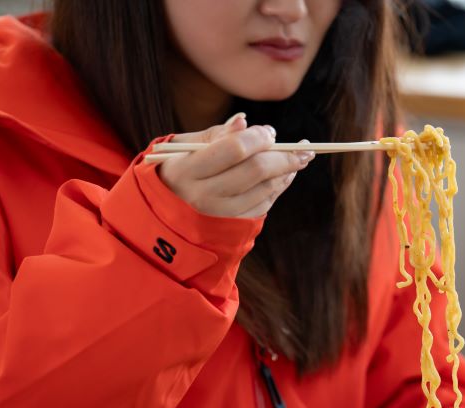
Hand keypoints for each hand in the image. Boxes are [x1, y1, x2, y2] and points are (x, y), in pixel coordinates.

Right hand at [158, 112, 314, 217]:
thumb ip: (214, 135)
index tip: (269, 132)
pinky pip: (264, 205)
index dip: (258, 138)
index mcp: (187, 171)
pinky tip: (285, 175)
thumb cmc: (174, 170)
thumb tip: (244, 123)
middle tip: (302, 147)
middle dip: (284, 156)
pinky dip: (278, 188)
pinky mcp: (232, 226)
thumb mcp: (181, 148)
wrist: (162, 212)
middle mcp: (204, 196)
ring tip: (299, 158)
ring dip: (287, 172)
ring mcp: (219, 215)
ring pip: (265, 190)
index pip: (234, 150)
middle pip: (256, 171)